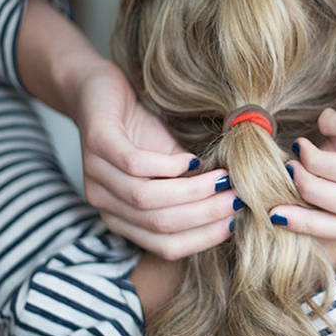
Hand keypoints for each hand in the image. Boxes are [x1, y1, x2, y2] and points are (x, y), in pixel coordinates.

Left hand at [72, 61, 240, 259]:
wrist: (100, 90)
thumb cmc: (140, 132)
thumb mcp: (173, 167)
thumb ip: (194, 189)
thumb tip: (237, 207)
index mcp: (123, 220)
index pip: (166, 246)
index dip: (204, 238)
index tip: (238, 221)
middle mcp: (105, 205)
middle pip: (159, 225)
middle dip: (205, 215)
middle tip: (238, 198)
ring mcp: (96, 176)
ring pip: (147, 199)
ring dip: (191, 192)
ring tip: (221, 179)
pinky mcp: (98, 143)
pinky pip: (134, 165)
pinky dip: (166, 165)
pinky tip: (188, 159)